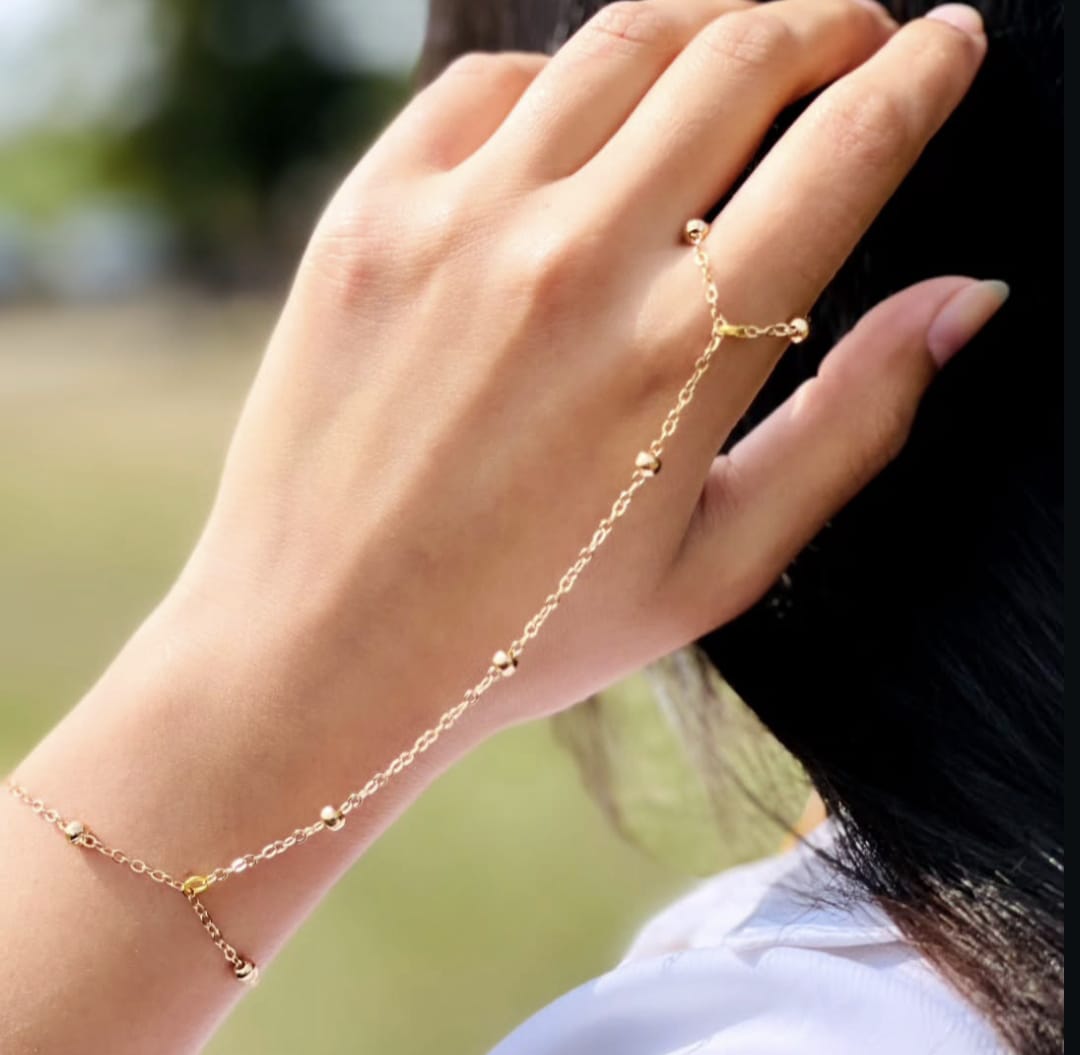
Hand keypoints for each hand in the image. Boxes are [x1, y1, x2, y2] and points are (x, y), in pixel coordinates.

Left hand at [174, 0, 993, 739]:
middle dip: (827, 23)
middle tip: (855, 34)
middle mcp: (572, 263)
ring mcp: (455, 226)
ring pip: (621, 43)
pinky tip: (583, 121)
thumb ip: (852, 423)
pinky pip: (488, 85)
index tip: (953, 43)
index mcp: (679, 355)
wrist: (323, 645)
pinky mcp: (366, 218)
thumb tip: (966, 301)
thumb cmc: (529, 631)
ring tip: (740, 51)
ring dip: (709, 26)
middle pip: (740, 58)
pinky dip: (561, 79)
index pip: (845, 152)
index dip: (922, 74)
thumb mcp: (718, 563)